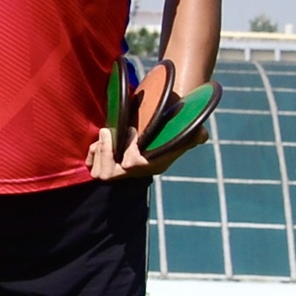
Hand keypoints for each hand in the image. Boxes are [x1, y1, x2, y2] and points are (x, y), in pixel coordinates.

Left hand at [87, 123, 207, 182]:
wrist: (161, 121)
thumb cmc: (174, 123)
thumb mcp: (189, 129)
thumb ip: (195, 134)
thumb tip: (202, 136)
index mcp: (153, 164)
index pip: (133, 164)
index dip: (129, 148)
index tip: (133, 130)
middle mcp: (136, 170)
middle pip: (108, 175)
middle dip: (106, 152)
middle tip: (110, 131)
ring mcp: (121, 167)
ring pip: (100, 173)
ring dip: (100, 150)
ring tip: (108, 132)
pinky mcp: (109, 160)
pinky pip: (93, 166)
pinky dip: (93, 152)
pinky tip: (103, 137)